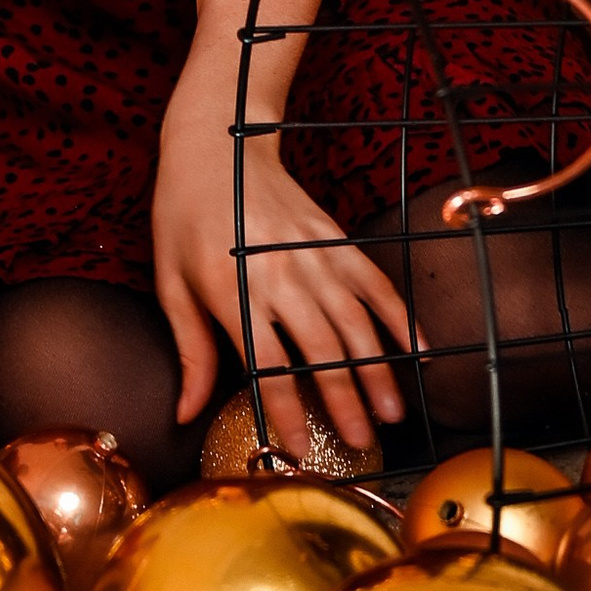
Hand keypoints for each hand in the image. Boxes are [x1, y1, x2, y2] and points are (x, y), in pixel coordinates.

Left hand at [152, 101, 414, 463]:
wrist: (218, 142)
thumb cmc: (183, 215)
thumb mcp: (171, 283)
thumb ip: (190, 351)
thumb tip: (185, 413)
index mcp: (234, 291)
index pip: (269, 368)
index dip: (288, 414)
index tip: (303, 449)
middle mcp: (281, 275)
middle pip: (323, 352)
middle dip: (346, 402)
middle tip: (362, 444)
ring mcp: (315, 254)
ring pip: (357, 323)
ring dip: (378, 371)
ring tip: (392, 414)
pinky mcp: (336, 237)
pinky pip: (375, 283)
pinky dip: (400, 318)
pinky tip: (418, 351)